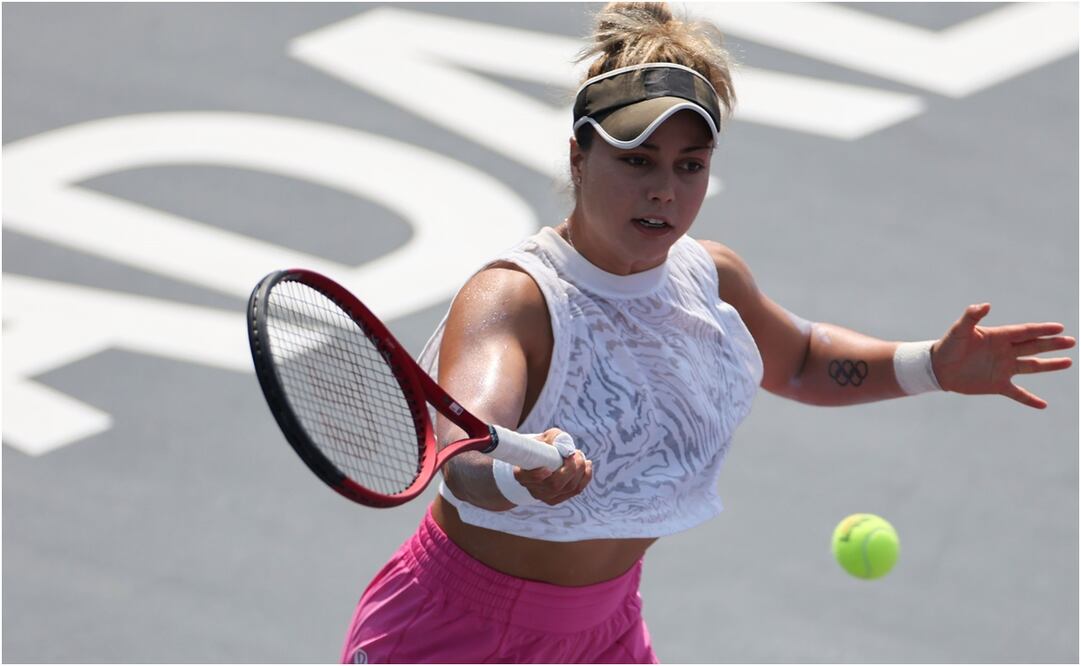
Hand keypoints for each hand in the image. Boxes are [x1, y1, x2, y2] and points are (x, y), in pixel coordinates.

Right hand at [514, 428, 592, 504]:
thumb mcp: (545, 438)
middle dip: (571, 468)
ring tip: (581, 456)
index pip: (526, 478)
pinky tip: (587, 465)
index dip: (537, 476)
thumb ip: (555, 438)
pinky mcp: (557, 499)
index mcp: (522, 473)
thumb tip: (567, 446)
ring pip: (568, 488)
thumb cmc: (542, 447)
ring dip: (580, 470)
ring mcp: (545, 496)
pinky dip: (585, 477)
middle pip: (554, 485)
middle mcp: (532, 488)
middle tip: (576, 453)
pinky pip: (575, 491)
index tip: (547, 469)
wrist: (541, 460)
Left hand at [931, 303, 1074, 408]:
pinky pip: (1017, 393)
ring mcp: (1003, 368)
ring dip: (1049, 365)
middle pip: (1033, 347)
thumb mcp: (959, 330)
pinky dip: (1029, 399)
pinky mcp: (997, 384)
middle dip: (1052, 344)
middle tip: (1071, 341)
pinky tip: (1043, 405)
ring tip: (1068, 362)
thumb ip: (971, 317)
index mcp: (998, 337)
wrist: (937, 368)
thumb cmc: (948, 345)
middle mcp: (1004, 352)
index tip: (1059, 327)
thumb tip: (985, 305)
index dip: (1042, 330)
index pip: (1024, 332)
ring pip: (1031, 366)